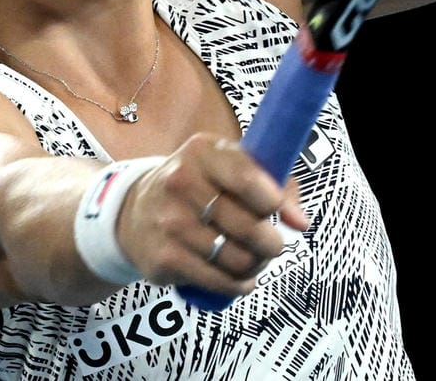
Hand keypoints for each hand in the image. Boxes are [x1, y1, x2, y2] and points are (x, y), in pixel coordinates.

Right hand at [118, 134, 308, 292]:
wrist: (136, 211)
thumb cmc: (199, 187)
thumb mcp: (229, 167)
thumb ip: (274, 184)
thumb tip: (300, 222)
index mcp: (202, 152)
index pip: (247, 179)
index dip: (274, 201)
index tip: (280, 212)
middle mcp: (180, 183)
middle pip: (247, 226)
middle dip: (272, 243)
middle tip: (273, 245)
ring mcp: (169, 222)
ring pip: (237, 258)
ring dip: (255, 265)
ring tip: (254, 260)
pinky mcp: (164, 257)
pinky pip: (218, 280)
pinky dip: (238, 284)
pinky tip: (240, 277)